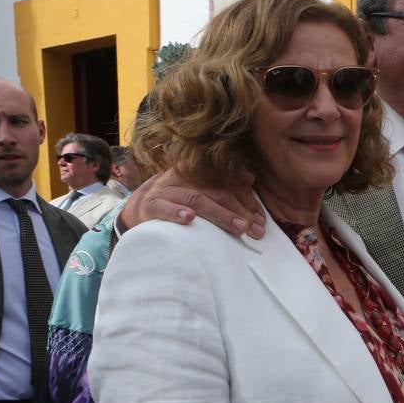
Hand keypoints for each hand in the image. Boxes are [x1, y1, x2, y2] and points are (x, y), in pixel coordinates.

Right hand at [119, 167, 264, 238]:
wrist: (142, 208)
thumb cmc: (179, 202)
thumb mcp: (201, 192)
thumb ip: (223, 187)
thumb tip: (249, 178)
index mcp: (198, 173)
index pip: (228, 184)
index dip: (247, 201)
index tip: (261, 219)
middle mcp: (183, 178)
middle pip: (217, 192)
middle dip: (240, 211)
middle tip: (256, 229)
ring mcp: (165, 191)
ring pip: (196, 199)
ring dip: (219, 214)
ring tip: (239, 227)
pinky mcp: (150, 206)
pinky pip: (162, 208)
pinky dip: (176, 212)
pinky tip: (189, 219)